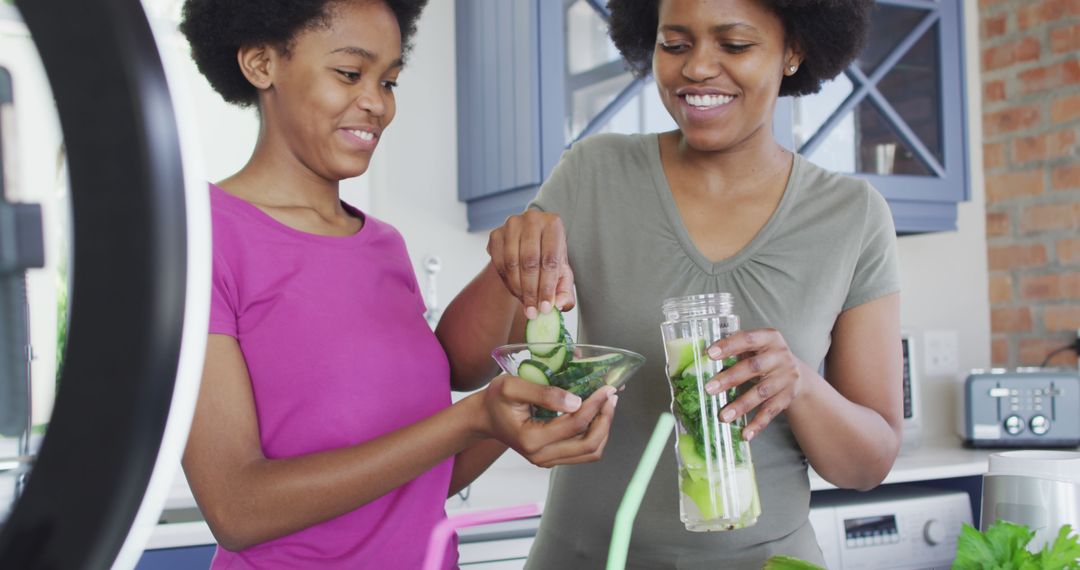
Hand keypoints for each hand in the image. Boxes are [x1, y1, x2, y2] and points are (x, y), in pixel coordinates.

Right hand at [477, 375, 616, 467]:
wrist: (485, 417)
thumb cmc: (496, 399)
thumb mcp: (512, 386)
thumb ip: (543, 393)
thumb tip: (576, 401)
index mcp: (532, 440)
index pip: (575, 425)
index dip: (595, 406)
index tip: (605, 389)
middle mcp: (542, 456)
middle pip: (589, 445)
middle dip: (606, 419)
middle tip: (611, 396)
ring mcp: (548, 460)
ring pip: (591, 451)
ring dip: (604, 427)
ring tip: (607, 404)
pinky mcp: (554, 457)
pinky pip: (584, 451)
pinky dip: (596, 432)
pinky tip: (596, 413)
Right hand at [487, 210, 574, 317]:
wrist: (526, 246)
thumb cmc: (548, 259)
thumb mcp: (562, 274)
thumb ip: (564, 291)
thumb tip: (560, 305)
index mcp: (553, 224)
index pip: (550, 259)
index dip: (547, 287)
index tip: (545, 308)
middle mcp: (532, 219)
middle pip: (530, 262)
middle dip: (531, 291)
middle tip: (533, 312)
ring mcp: (511, 225)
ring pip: (512, 263)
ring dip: (518, 289)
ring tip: (525, 304)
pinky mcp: (495, 234)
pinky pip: (498, 263)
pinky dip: (506, 282)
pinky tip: (515, 291)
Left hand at [702, 329, 806, 441]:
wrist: (796, 373)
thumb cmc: (763, 357)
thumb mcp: (754, 347)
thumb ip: (734, 349)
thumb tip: (700, 359)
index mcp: (769, 337)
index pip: (747, 339)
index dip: (728, 346)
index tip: (709, 354)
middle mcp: (780, 356)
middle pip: (753, 368)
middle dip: (730, 379)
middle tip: (709, 389)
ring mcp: (786, 377)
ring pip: (762, 393)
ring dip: (741, 405)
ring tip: (722, 416)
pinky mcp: (787, 397)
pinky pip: (771, 412)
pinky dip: (758, 424)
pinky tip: (745, 434)